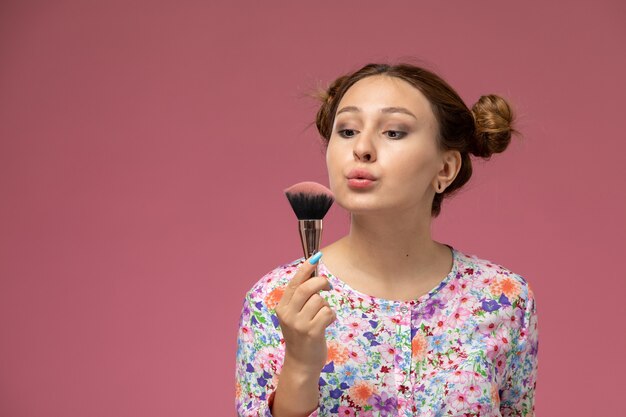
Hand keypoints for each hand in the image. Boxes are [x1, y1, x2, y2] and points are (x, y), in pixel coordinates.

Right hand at [275, 252, 335, 373]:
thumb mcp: (295, 315)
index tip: (316, 256)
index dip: (306, 268)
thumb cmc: (302, 336)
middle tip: (327, 286)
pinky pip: (327, 313)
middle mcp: (288, 314)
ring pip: (319, 301)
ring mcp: (299, 324)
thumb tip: (314, 273)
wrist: (301, 364)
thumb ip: (300, 298)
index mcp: (282, 307)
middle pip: (307, 288)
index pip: (294, 282)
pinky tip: (326, 324)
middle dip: (320, 283)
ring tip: (322, 316)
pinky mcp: (312, 332)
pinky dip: (331, 316)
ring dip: (325, 305)